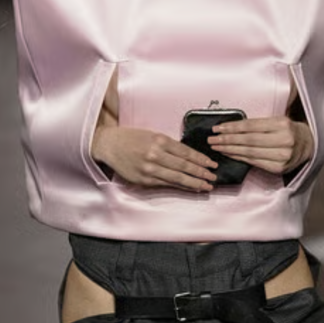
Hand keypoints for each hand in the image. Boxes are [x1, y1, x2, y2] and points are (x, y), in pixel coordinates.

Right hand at [92, 125, 217, 191]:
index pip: (186, 152)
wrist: (110, 145)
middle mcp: (155, 155)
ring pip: (177, 178)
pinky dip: (180, 187)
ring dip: (194, 183)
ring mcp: (150, 169)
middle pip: (184, 166)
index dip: (201, 159)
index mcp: (159, 140)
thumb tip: (188, 157)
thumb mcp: (152, 135)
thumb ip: (169, 145)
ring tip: (206, 186)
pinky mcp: (144, 180)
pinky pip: (166, 184)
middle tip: (213, 177)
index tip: (212, 164)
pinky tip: (190, 188)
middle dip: (201, 173)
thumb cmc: (131, 138)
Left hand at [208, 117, 313, 174]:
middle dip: (227, 140)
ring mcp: (282, 156)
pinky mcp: (279, 168)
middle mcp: (284, 140)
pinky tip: (230, 155)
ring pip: (250, 153)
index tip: (218, 128)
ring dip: (230, 150)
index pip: (251, 126)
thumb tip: (231, 128)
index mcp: (282, 124)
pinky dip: (240, 158)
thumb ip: (259, 124)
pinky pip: (254, 162)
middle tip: (212, 139)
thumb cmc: (288, 130)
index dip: (232, 127)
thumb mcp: (277, 121)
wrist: (308, 145)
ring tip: (217, 147)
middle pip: (249, 140)